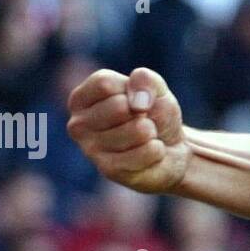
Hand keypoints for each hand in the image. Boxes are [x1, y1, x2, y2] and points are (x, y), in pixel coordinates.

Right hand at [66, 67, 189, 194]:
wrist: (171, 149)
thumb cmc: (155, 113)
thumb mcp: (155, 87)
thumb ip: (145, 80)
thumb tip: (137, 104)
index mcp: (81, 99)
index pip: (103, 84)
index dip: (131, 88)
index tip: (136, 97)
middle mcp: (78, 125)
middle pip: (119, 106)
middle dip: (143, 110)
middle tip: (143, 118)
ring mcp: (90, 150)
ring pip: (137, 130)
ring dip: (152, 130)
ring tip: (147, 135)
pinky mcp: (109, 170)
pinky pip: (146, 151)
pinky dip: (158, 148)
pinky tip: (150, 151)